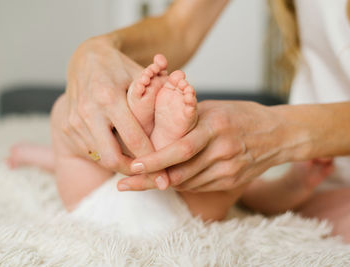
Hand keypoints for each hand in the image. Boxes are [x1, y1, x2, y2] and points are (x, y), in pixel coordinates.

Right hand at [63, 36, 169, 188]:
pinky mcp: (67, 129)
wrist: (83, 59)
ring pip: (101, 158)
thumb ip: (160, 90)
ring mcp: (74, 122)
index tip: (164, 171)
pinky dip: (106, 155)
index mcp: (109, 97)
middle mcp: (88, 112)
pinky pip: (91, 152)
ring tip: (138, 165)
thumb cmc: (117, 66)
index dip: (151, 157)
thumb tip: (188, 102)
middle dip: (133, 171)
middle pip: (113, 158)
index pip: (134, 138)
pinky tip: (120, 150)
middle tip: (150, 176)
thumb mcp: (139, 73)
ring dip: (120, 164)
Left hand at [118, 100, 287, 190]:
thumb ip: (186, 119)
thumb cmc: (241, 115)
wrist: (279, 134)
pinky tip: (164, 182)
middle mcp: (222, 150)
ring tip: (136, 184)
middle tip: (123, 184)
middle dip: (149, 180)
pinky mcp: (231, 181)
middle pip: (180, 172)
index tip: (131, 166)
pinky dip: (179, 184)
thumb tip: (155, 127)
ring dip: (161, 184)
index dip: (154, 160)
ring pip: (187, 183)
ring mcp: (228, 169)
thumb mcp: (214, 107)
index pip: (179, 148)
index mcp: (215, 126)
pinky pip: (198, 186)